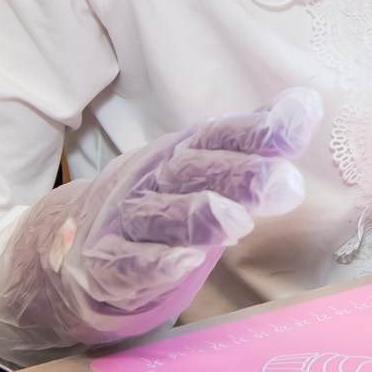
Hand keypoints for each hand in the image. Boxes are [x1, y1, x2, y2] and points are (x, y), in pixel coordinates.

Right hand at [0, 88, 320, 366]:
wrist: (67, 247)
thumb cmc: (156, 203)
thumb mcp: (200, 167)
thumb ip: (250, 142)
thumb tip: (305, 103)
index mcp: (181, 154)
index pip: (221, 134)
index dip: (260, 127)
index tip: (304, 114)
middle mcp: (153, 181)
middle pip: (196, 172)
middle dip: (241, 174)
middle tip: (285, 182)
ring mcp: (124, 223)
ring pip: (163, 218)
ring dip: (200, 218)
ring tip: (236, 222)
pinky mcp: (104, 267)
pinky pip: (129, 266)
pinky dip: (155, 265)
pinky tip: (183, 263)